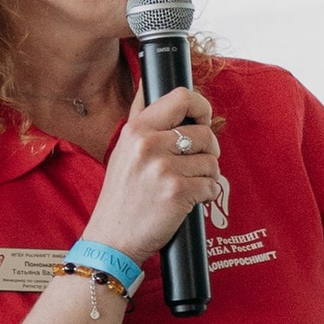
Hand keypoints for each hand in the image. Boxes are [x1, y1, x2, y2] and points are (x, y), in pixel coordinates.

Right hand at [81, 82, 221, 267]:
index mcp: (136, 130)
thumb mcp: (123, 151)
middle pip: (204, 133)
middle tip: (194, 165)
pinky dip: (206, 195)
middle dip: (207, 151)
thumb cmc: (121, 197)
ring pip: (212, 161)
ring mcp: (163, 168)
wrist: (112, 239)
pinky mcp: (177, 192)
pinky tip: (189, 201)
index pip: (181, 97)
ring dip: (207, 176)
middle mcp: (148, 144)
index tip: (202, 119)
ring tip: (186, 186)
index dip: (200, 106)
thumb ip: (140, 120)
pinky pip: (212, 185)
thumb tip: (149, 84)